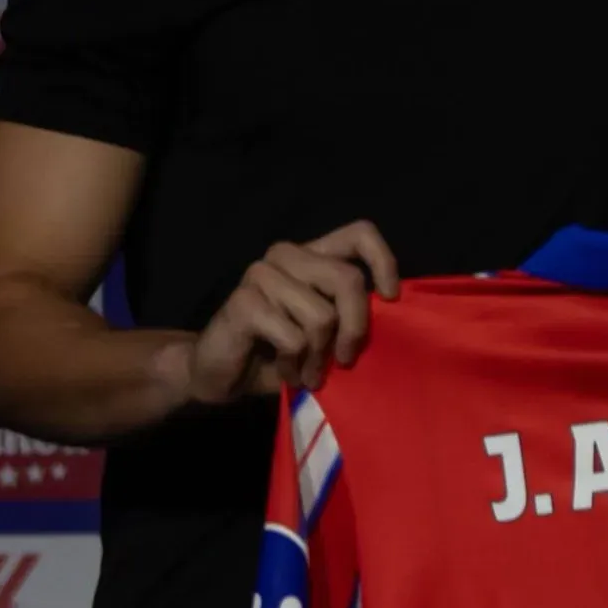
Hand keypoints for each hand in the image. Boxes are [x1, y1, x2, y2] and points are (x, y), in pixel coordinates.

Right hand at [180, 220, 398, 405]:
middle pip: (348, 280)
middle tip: (345, 361)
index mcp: (312, 255)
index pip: (359, 233)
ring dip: (320, 358)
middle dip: (355, 329)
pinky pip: (294, 338)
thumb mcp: (325, 332)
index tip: (390, 299)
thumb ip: (349, 315)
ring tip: (309, 373)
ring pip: (322, 316)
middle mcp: (288, 255)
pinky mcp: (244, 301)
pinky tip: (285, 372)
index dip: (383, 262)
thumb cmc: (279, 353)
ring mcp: (262, 274)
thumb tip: (391, 316)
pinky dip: (295, 365)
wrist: (217, 374)